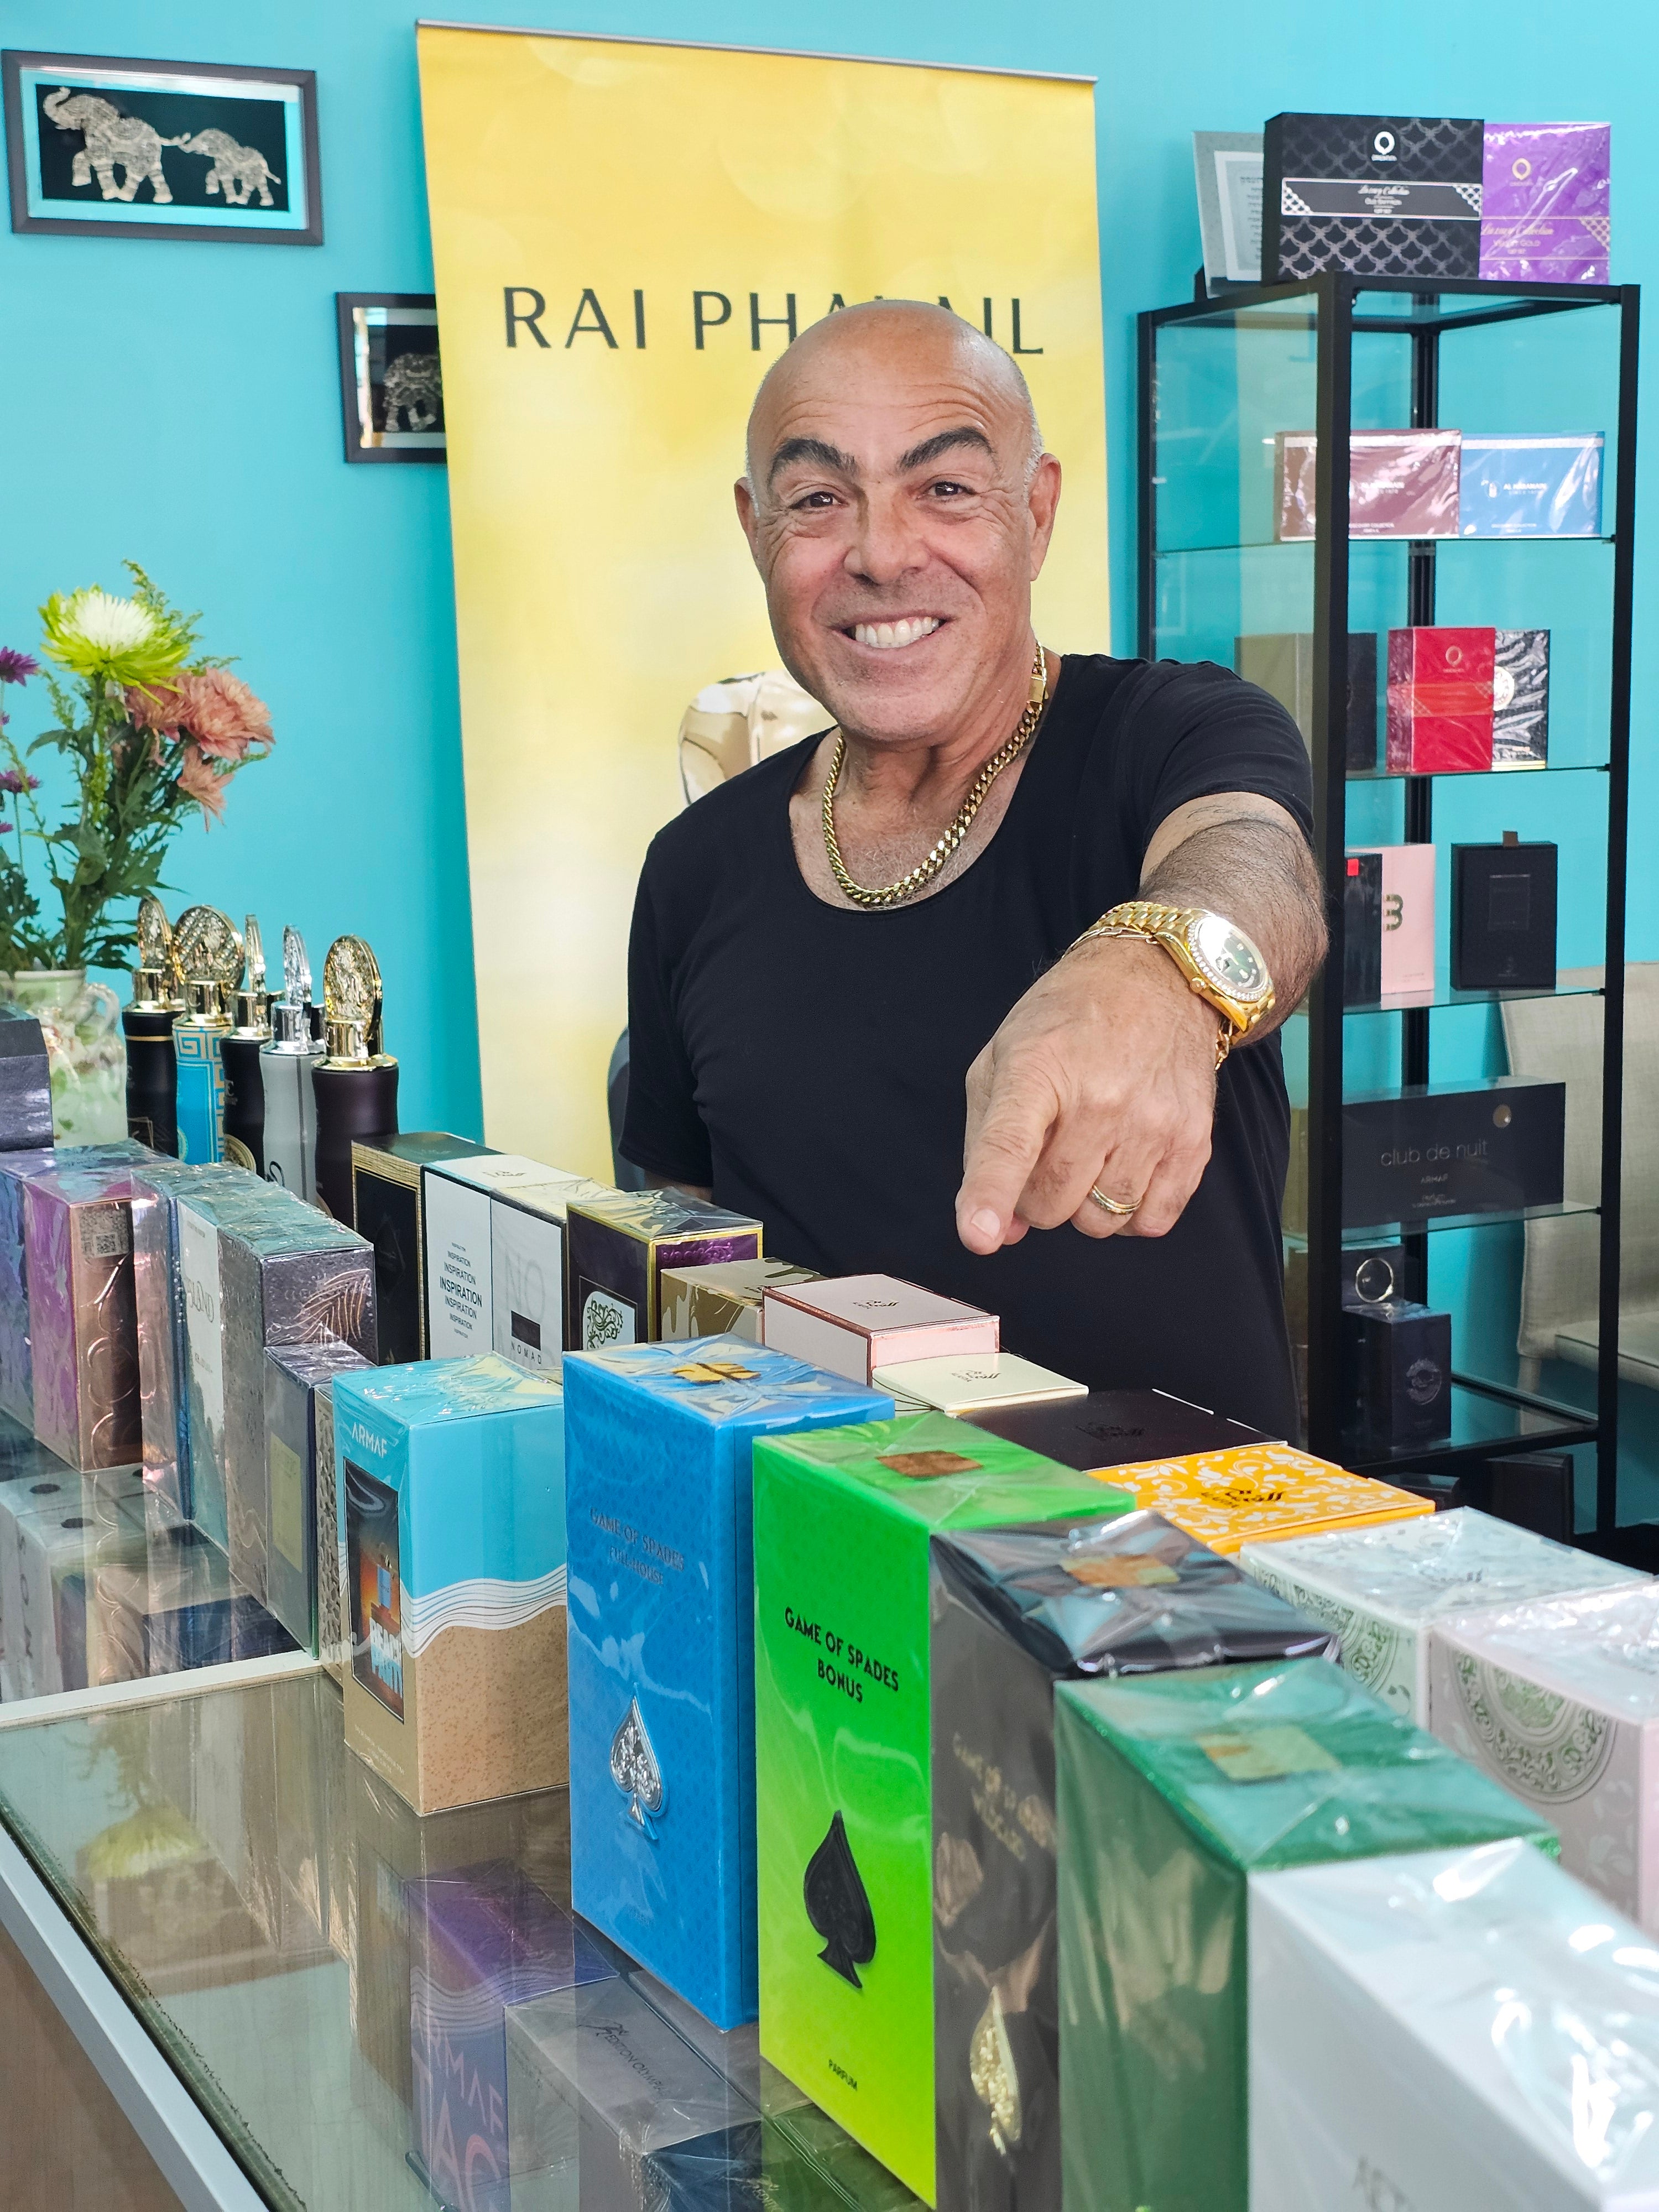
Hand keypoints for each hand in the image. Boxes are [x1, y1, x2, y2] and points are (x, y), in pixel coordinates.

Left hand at [955, 935, 1220, 1250]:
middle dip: (1037, 1195)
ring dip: (1083, 1204)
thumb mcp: (1003, 1059)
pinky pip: (1151, 1221)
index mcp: (1037, 1070)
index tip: (979, 1235)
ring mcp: (1151, 1123)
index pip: (1009, 1145)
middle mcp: (1099, 1098)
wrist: (1159, 981)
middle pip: (1049, 1203)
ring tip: (1090, 1152)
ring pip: (1099, 1221)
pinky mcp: (1193, 1142)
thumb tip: (998, 1232)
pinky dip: (1130, 1211)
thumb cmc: (1068, 1022)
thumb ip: (986, 1147)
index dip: (990, 1195)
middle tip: (1049, 1152)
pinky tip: (1124, 1168)